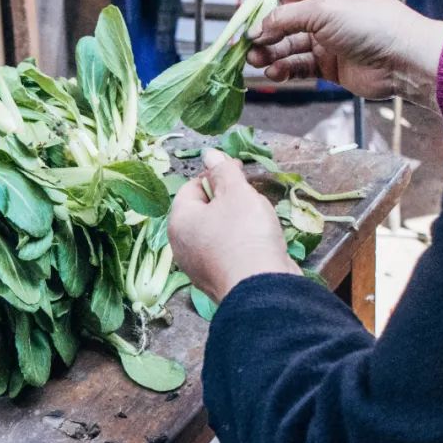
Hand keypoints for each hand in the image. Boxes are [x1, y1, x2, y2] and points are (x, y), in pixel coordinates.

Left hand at [168, 149, 299, 303]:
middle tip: (252, 196)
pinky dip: (242, 244)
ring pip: (218, 232)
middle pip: (204, 210)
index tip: (238, 171)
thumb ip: (222, 171)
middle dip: (229, 200)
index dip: (215, 174)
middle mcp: (182, 246)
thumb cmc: (245, 234)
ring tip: (260, 220)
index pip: (191, 187)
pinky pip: (228, 253)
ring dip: (239, 222)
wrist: (262, 288)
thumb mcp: (236, 192)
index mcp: (179, 221)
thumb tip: (209, 154)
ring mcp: (199, 267)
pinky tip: (261, 243)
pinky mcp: (219, 281)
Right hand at [232, 0, 442, 107]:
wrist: (404, 61)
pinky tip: (274, 72)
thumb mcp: (323, 10)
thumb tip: (255, 30)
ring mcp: (325, 35)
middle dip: (259, 25)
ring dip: (268, 50)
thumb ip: (284, 18)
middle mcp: (324, 6)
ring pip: (285, 41)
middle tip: (241, 39)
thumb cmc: (372, 23)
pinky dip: (283, 68)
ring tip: (256, 60)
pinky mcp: (327, 62)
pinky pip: (296, 63)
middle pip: (280, 11)